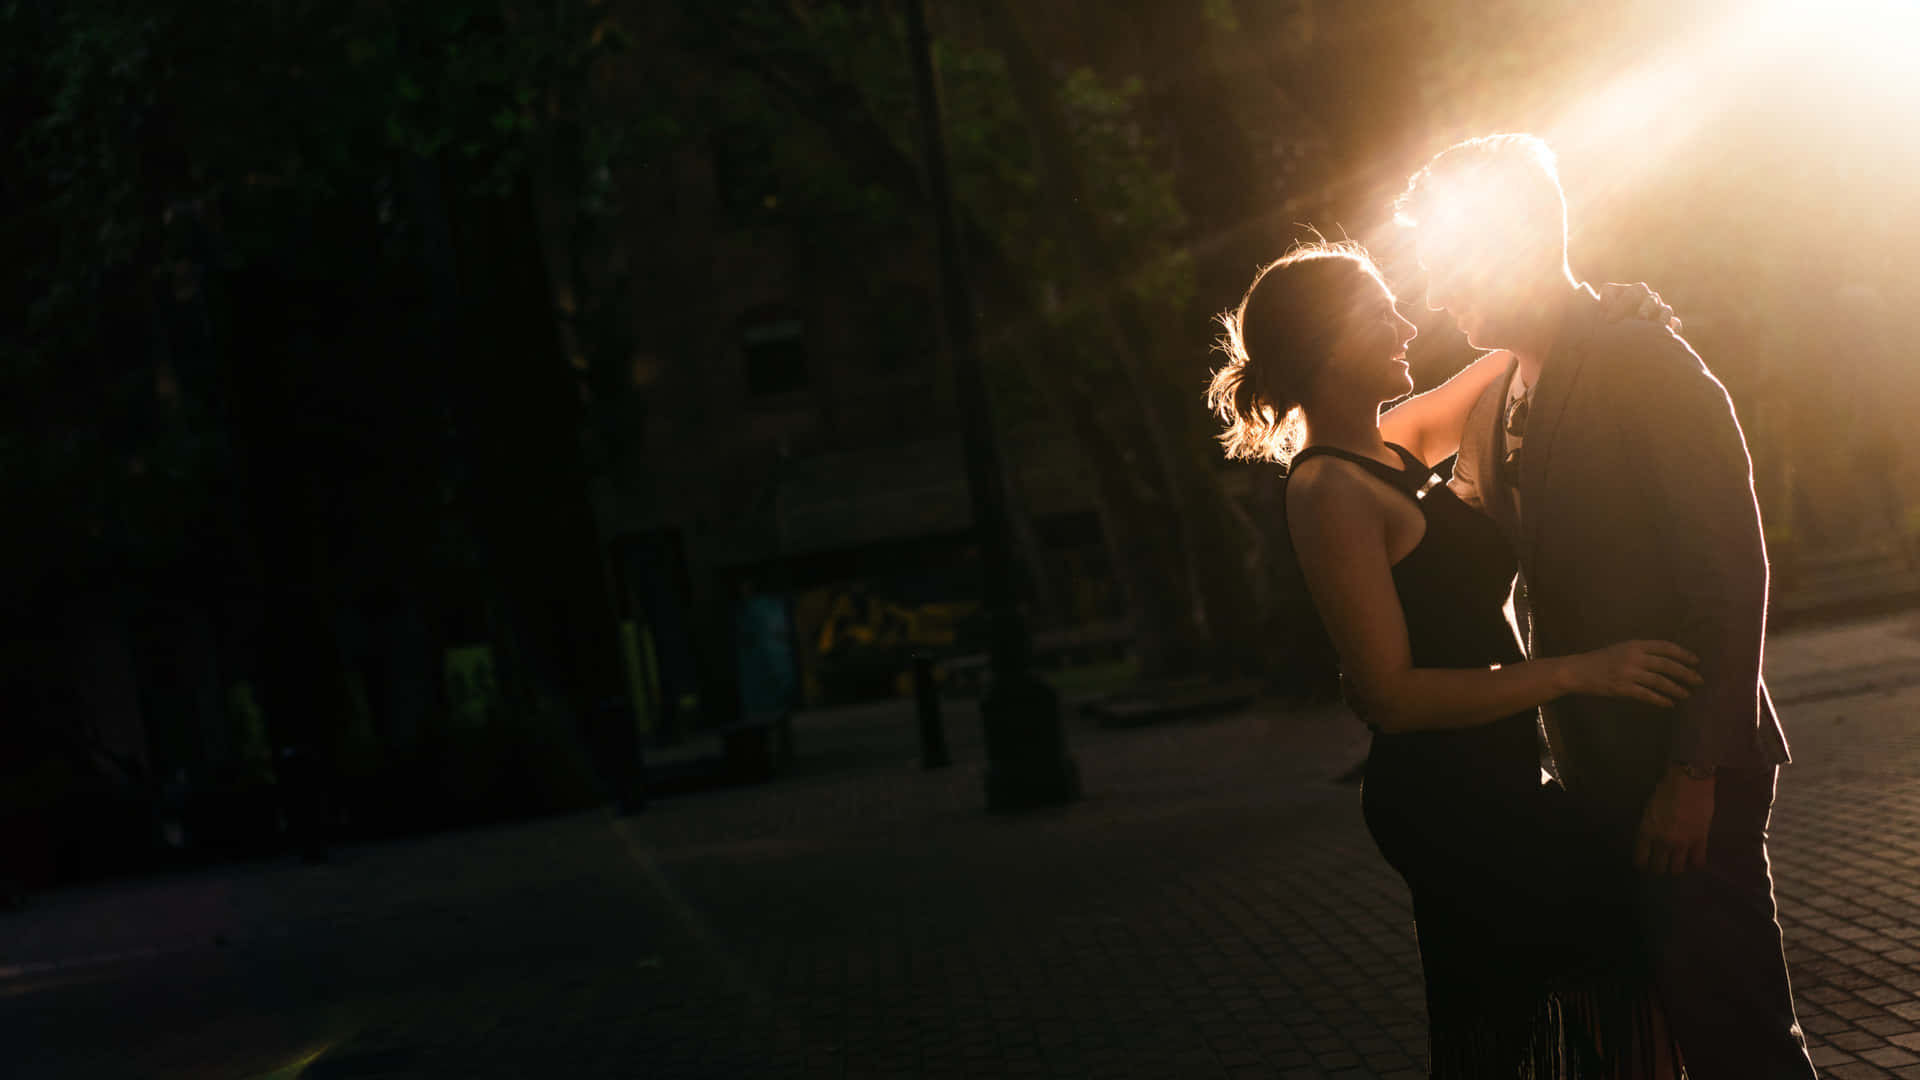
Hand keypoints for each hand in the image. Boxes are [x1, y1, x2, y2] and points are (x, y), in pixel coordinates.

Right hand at [1566, 640, 1702, 705]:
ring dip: (1676, 689)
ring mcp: (1629, 673)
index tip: (1696, 662)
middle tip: (1699, 681)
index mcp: (1635, 644)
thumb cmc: (1600, 660)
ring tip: (1686, 695)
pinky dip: (1660, 700)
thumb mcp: (1622, 648)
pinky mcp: (1623, 688)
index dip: (1683, 654)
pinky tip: (1669, 704)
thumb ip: (1642, 652)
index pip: (1665, 647)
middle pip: (1667, 665)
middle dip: (1686, 673)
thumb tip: (1667, 661)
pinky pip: (1647, 695)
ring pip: (1660, 681)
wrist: (1577, 671)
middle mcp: (1634, 657)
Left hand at [1597, 281, 1682, 332]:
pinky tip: (1670, 333)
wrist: (1619, 329)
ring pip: (1665, 310)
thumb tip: (1603, 307)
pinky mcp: (1668, 323)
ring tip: (1657, 327)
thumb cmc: (1606, 317)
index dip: (1619, 305)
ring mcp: (1659, 310)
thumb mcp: (1600, 310)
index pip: (1629, 294)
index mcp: (1631, 292)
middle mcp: (1647, 298)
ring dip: (1661, 317)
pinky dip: (1673, 327)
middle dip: (1645, 307)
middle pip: (1650, 299)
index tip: (1608, 320)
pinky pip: (1674, 323)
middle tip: (1640, 318)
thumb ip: (1601, 305)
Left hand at [1636, 766, 1714, 873]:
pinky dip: (1696, 863)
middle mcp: (1662, 840)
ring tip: (1676, 867)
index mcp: (1647, 831)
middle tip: (1660, 867)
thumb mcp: (1649, 809)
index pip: (1641, 858)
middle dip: (1658, 868)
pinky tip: (1695, 863)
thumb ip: (1650, 826)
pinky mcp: (1700, 839)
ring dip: (1676, 868)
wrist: (1689, 781)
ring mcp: (1682, 842)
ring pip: (1678, 867)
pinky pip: (1698, 859)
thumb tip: (1652, 837)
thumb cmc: (1666, 789)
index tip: (1643, 864)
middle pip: (1659, 866)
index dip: (1642, 863)